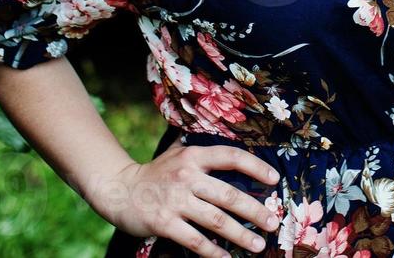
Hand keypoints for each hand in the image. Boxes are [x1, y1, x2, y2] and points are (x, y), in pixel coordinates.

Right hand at [93, 142, 282, 256]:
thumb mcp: (178, 153)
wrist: (119, 189)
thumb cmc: (156, 173)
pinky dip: (213, 252)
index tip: (275, 180)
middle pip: (229, 195)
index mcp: (193, 156)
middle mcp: (186, 176)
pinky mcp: (164, 223)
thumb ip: (203, 153)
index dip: (256, 167)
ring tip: (258, 245)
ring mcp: (175, 201)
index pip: (231, 157)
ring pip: (216, 221)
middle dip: (255, 211)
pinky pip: (195, 240)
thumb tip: (234, 147)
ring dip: (240, 235)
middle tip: (273, 222)